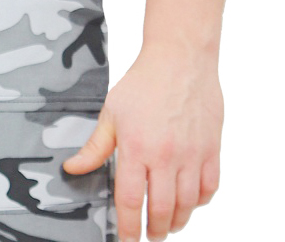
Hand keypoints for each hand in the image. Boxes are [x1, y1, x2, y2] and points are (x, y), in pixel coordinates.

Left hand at [61, 42, 222, 240]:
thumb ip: (95, 147)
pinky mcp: (211, 149)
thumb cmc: (143, 83)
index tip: (127, 241)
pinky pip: (209, 188)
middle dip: (155, 231)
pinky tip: (190, 201)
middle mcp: (165, 156)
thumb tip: (73, 169)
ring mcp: (191, 154)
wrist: (180, 59)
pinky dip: (200, 202)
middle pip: (162, 211)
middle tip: (150, 235)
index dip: (129, 228)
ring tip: (168, 224)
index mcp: (136, 147)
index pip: (131, 201)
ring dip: (178, 222)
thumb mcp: (111, 112)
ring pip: (187, 205)